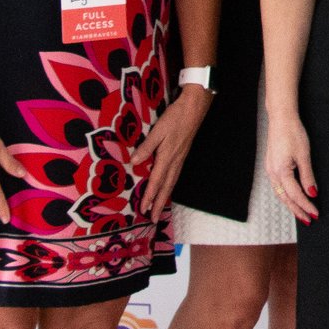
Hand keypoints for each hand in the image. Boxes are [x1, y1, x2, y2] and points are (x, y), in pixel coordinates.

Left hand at [131, 85, 210, 213]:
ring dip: (165, 198)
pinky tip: (167, 188)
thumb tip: (134, 162)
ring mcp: (180, 159)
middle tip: (153, 219)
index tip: (143, 210)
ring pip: (172, 183)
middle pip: (166, 187)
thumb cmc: (175, 118)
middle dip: (159, 204)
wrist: (194, 109)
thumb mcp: (158, 130)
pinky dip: (170, 187)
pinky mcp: (182, 155)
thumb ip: (146, 147)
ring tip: (159, 209)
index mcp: (167, 157)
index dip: (149, 196)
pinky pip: (175, 176)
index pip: (156, 181)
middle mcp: (175, 161)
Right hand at [266, 109, 317, 224]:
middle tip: (308, 220)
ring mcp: (270, 170)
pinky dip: (285, 195)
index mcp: (281, 171)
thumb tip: (312, 193)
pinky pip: (278, 186)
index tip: (315, 213)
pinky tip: (291, 197)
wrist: (281, 118)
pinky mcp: (271, 166)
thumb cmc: (293, 133)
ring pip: (280, 194)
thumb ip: (308, 176)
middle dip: (297, 210)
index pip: (295, 195)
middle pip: (285, 198)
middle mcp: (272, 173)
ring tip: (301, 213)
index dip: (306, 205)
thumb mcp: (304, 155)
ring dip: (291, 204)